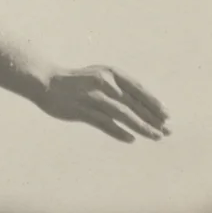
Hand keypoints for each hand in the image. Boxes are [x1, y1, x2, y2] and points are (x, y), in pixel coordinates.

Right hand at [37, 65, 169, 142]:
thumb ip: (118, 87)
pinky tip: (130, 139)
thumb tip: (142, 106)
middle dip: (152, 118)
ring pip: (122, 115)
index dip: (153, 103)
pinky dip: (118, 132)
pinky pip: (104, 123)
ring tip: (155, 136)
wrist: (45, 82)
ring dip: (141, 127)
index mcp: (110, 73)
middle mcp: (104, 84)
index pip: (138, 89)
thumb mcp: (98, 76)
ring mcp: (92, 98)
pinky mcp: (81, 111)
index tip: (166, 116)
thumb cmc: (75, 81)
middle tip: (167, 131)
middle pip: (133, 104)